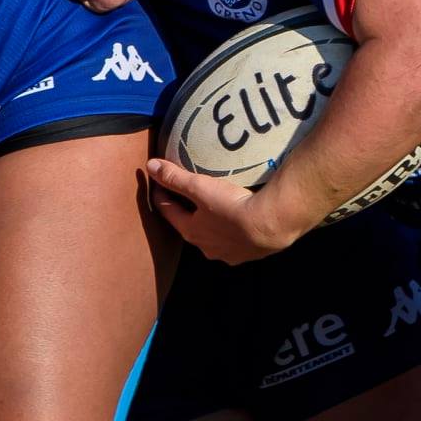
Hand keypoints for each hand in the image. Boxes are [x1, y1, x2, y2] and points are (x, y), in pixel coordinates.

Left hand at [147, 160, 302, 263]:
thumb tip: (150, 166)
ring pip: (214, 237)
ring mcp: (229, 254)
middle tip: (187, 195)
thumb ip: (175, 178)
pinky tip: (239, 222)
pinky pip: (236, 242)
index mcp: (191, 232)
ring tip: (216, 209)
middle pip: (191, 226)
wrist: (271, 225)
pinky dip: (233, 232)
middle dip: (187, 212)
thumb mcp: (200, 187)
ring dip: (211, 225)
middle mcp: (206, 248)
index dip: (161, 194)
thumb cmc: (231, 206)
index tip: (159, 182)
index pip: (168, 211)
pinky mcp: (250, 254)